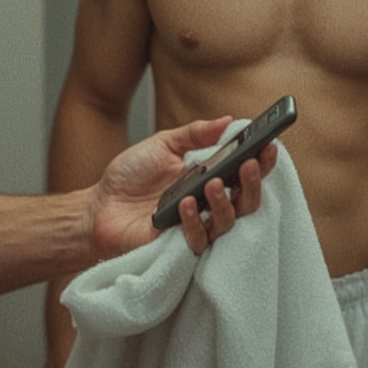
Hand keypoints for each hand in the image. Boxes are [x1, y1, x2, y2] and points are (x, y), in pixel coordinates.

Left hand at [88, 118, 275, 256]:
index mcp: (210, 178)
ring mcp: (196, 227)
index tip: (270, 146)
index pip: (245, 173)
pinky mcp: (178, 247)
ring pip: (228, 224)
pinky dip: (195, 222)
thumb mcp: (162, 144)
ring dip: (225, 203)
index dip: (261, 162)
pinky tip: (185, 205)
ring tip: (212, 183)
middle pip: (247, 202)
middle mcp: (209, 205)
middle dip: (253, 184)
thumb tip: (228, 120)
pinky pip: (198, 240)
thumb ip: (195, 133)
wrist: (98, 205)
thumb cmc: (130, 175)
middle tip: (250, 165)